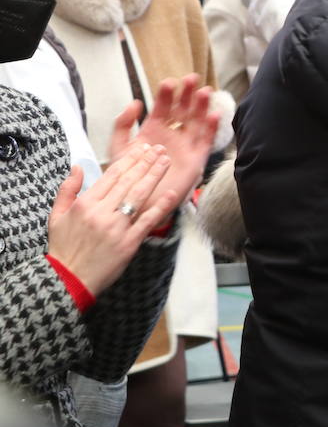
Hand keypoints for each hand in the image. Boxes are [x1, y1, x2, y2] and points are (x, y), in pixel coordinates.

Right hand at [47, 143, 177, 297]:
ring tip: (166, 162)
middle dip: (145, 162)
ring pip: (139, 196)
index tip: (141, 149)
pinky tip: (171, 193)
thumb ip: (67, 189)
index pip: (111, 175)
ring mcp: (117, 227)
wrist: (69, 277)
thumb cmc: (64, 247)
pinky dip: (160, 206)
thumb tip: (77, 167)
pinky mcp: (129, 242)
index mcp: (85, 204)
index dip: (129, 160)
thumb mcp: (56, 216)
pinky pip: (147, 221)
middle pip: (128, 181)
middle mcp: (102, 213)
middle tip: (159, 150)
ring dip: (154, 176)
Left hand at [109, 76, 220, 225]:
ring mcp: (185, 146)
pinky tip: (214, 114)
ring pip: (197, 121)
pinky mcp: (196, 159)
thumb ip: (123, 125)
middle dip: (188, 94)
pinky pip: (206, 141)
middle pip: (184, 110)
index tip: (169, 83)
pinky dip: (212, 128)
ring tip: (205, 92)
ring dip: (202, 106)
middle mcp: (172, 135)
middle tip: (191, 79)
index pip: (163, 107)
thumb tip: (135, 103)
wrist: (136, 203)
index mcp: (153, 130)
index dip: (167, 94)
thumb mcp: (118, 148)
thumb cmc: (126, 178)